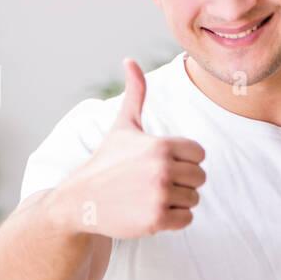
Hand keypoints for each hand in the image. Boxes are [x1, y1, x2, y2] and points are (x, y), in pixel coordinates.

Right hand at [58, 58, 206, 238]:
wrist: (80, 201)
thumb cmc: (106, 162)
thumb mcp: (122, 127)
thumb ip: (135, 95)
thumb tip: (130, 60)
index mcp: (161, 145)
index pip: (199, 154)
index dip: (183, 160)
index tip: (160, 164)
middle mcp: (162, 169)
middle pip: (200, 177)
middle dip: (181, 182)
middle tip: (153, 183)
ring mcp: (160, 195)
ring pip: (194, 199)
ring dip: (176, 201)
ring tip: (149, 197)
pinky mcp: (157, 220)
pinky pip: (187, 219)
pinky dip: (173, 219)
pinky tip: (150, 212)